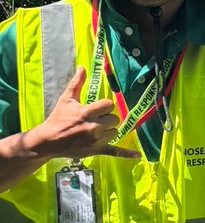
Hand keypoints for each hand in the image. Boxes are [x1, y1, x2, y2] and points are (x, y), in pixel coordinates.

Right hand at [24, 68, 138, 159]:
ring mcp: (97, 140)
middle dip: (106, 118)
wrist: (48, 140)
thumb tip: (82, 67)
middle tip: (94, 121)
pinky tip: (138, 156)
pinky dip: (127, 154)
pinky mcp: (97, 150)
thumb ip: (77, 83)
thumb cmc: (58, 118)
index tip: (96, 109)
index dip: (104, 106)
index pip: (109, 105)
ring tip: (95, 131)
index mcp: (88, 112)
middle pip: (114, 119)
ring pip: (115, 132)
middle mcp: (94, 126)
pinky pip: (115, 152)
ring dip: (108, 131)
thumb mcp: (66, 99)